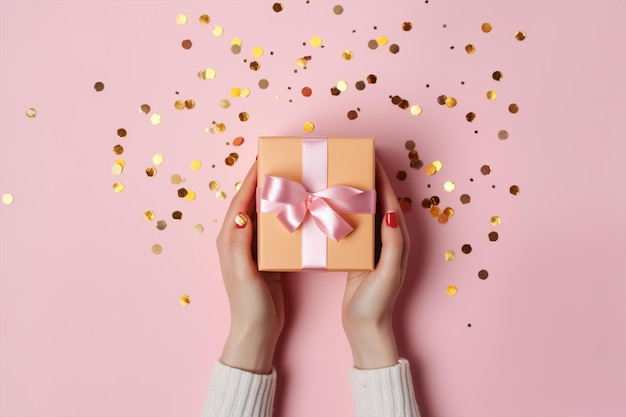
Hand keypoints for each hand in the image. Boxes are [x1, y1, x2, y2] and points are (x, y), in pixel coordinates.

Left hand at [216, 161, 283, 373]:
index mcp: (230, 239)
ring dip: (272, 197)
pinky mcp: (264, 258)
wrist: (257, 330)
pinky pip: (272, 229)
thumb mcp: (243, 272)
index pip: (239, 202)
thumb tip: (243, 213)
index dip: (250, 180)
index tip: (262, 160)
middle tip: (279, 165)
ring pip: (261, 214)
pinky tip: (294, 211)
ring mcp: (251, 249)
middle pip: (249, 203)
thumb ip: (240, 243)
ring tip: (289, 181)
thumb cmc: (248, 303)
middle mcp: (237, 240)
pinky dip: (280, 215)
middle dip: (262, 183)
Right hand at [342, 160, 409, 368]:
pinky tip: (332, 206)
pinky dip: (346, 212)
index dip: (381, 177)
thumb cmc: (378, 302)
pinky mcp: (359, 255)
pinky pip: (354, 226)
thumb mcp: (387, 271)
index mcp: (397, 239)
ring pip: (365, 211)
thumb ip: (392, 243)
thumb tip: (390, 211)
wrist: (365, 327)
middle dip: (367, 179)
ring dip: (355, 193)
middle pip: (378, 201)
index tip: (369, 157)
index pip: (390, 200)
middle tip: (351, 162)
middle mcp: (387, 239)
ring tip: (339, 177)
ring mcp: (373, 246)